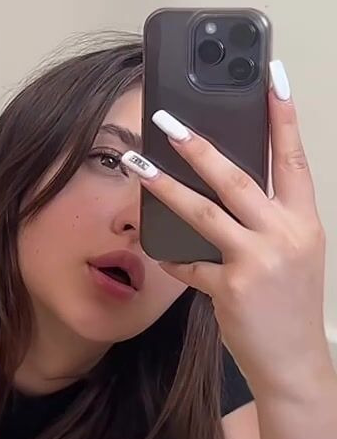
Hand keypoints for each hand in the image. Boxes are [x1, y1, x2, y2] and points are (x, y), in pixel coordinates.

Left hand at [124, 67, 332, 389]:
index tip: (273, 76)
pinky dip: (169, 254)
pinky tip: (153, 247)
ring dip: (163, 186)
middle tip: (165, 118)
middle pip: (237, 178)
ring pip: (203, 212)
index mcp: (304, 221)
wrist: (294, 362)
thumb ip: (262, 217)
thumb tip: (216, 179)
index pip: (293, 158)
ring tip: (134, 163)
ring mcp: (259, 261)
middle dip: (198, 145)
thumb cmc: (285, 301)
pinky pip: (187, 262)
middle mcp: (287, 235)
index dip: (283, 116)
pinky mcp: (232, 287)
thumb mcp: (289, 252)